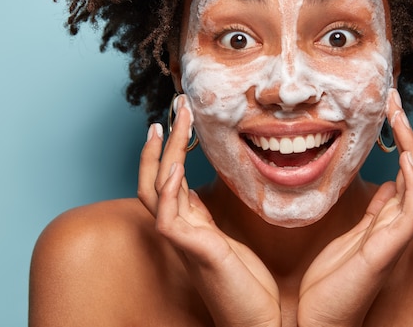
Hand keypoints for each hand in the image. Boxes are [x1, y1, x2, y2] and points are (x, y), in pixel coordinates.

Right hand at [138, 95, 280, 326]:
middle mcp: (181, 228)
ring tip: (169, 123)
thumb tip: (202, 190)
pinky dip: (168, 191)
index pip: (168, 179)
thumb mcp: (228, 238)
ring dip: (163, 155)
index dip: (170, 149)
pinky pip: (168, 218)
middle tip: (175, 107)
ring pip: (157, 190)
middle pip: (155, 178)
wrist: (257, 322)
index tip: (178, 119)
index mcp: (191, 224)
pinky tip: (175, 168)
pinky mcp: (192, 252)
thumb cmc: (248, 284)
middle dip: (162, 142)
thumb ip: (210, 216)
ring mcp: (182, 240)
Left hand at [297, 89, 412, 326]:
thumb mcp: (354, 233)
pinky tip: (408, 160)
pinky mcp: (388, 250)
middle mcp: (399, 224)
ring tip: (408, 117)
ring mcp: (397, 237)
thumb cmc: (334, 278)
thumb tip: (387, 184)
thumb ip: (375, 209)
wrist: (320, 318)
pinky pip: (412, 213)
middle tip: (398, 101)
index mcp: (389, 218)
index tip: (399, 110)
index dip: (412, 142)